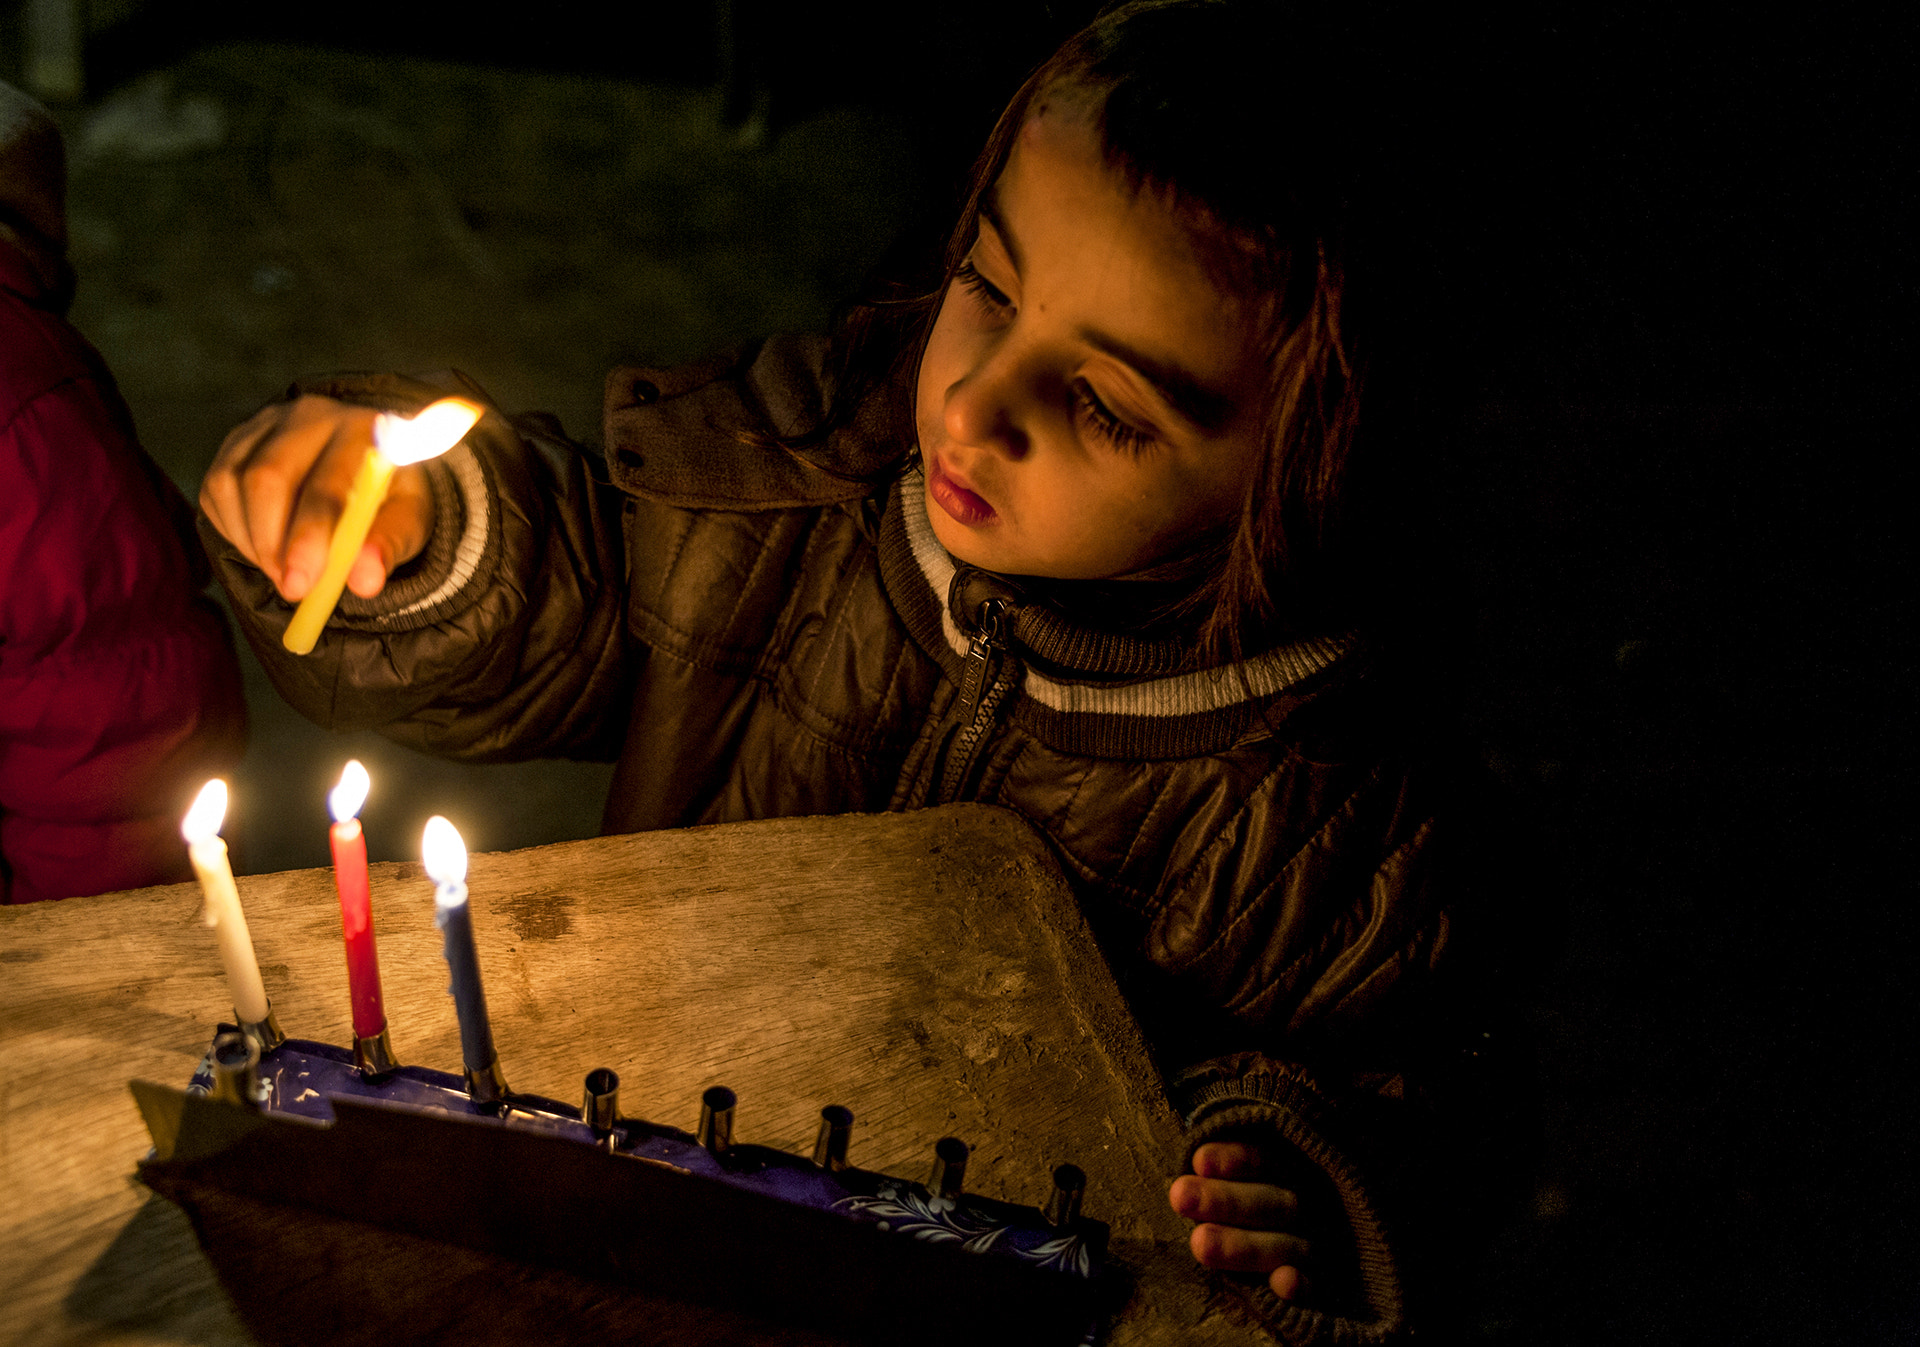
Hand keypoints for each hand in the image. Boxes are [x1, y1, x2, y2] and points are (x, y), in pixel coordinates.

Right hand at [200, 395, 435, 601]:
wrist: (366, 472)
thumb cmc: (389, 499)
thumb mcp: (407, 522)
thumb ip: (388, 547)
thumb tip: (365, 581)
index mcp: (363, 431)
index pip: (327, 482)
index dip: (309, 536)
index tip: (300, 584)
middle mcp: (312, 415)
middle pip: (268, 478)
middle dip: (272, 544)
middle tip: (290, 588)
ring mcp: (268, 423)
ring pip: (232, 483)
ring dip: (253, 541)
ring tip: (285, 568)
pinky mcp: (237, 441)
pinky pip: (216, 489)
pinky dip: (235, 530)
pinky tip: (266, 544)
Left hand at [1169, 1141, 1310, 1300]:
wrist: (1294, 1275)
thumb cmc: (1230, 1219)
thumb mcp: (1228, 1183)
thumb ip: (1212, 1167)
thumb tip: (1188, 1146)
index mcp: (1283, 1177)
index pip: (1262, 1161)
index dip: (1234, 1160)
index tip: (1199, 1161)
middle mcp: (1300, 1210)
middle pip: (1270, 1202)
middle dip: (1224, 1200)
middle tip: (1179, 1196)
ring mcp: (1311, 1248)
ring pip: (1286, 1245)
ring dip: (1245, 1246)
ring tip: (1199, 1243)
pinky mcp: (1315, 1286)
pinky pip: (1312, 1287)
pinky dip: (1301, 1285)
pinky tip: (1283, 1283)